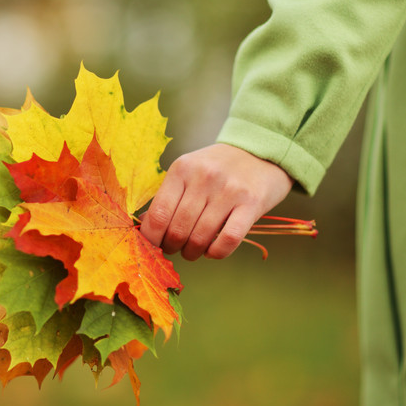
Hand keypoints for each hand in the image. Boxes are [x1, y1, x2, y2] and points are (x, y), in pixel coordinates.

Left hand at [140, 143, 293, 260]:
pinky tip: (213, 251)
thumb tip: (144, 227)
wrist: (261, 153)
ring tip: (194, 251)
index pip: (158, 214)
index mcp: (182, 169)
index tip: (155, 245)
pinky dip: (216, 253)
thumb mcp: (188, 172)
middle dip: (173, 247)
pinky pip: (228, 240)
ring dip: (193, 252)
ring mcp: (229, 190)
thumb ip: (168, 197)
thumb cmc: (217, 168)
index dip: (152, 238)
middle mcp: (204, 177)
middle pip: (178, 229)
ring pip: (200, 237)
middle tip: (176, 248)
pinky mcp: (251, 203)